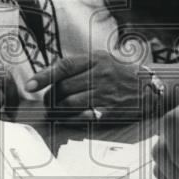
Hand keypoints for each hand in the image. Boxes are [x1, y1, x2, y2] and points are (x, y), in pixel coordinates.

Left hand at [25, 53, 144, 119]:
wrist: (148, 87)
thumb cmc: (119, 73)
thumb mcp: (101, 59)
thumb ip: (78, 65)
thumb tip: (49, 75)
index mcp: (95, 60)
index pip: (64, 66)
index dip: (43, 76)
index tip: (29, 85)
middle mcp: (99, 75)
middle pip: (63, 87)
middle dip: (50, 96)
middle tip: (48, 99)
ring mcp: (105, 94)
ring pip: (70, 103)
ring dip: (57, 108)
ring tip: (55, 109)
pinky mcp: (109, 111)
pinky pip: (83, 116)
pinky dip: (71, 118)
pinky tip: (68, 117)